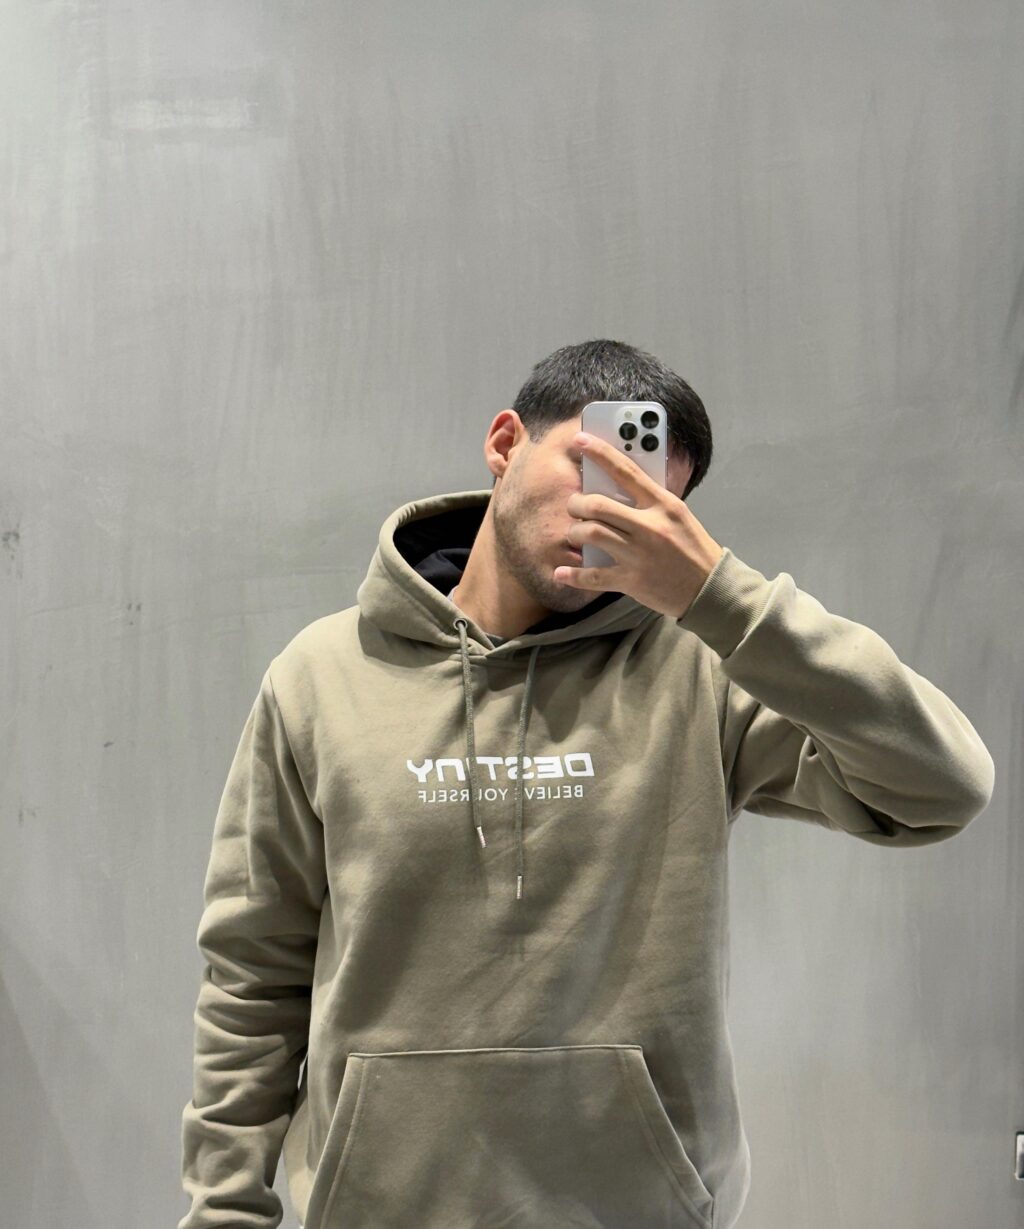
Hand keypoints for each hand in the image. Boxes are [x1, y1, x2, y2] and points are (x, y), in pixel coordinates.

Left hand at [554, 432, 724, 619]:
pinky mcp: (632, 580)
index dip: (600, 452)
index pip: (626, 471)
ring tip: (576, 534)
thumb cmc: (693, 547)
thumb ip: (651, 501)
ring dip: (575, 532)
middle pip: (598, 505)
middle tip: (574, 506)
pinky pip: (593, 576)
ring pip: (591, 534)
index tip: (580, 439)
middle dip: (577, 504)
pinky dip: (573, 575)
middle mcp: (649, 526)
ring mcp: (639, 554)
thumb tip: (617, 488)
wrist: (709, 587)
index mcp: (663, 504)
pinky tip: (562, 573)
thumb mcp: (678, 515)